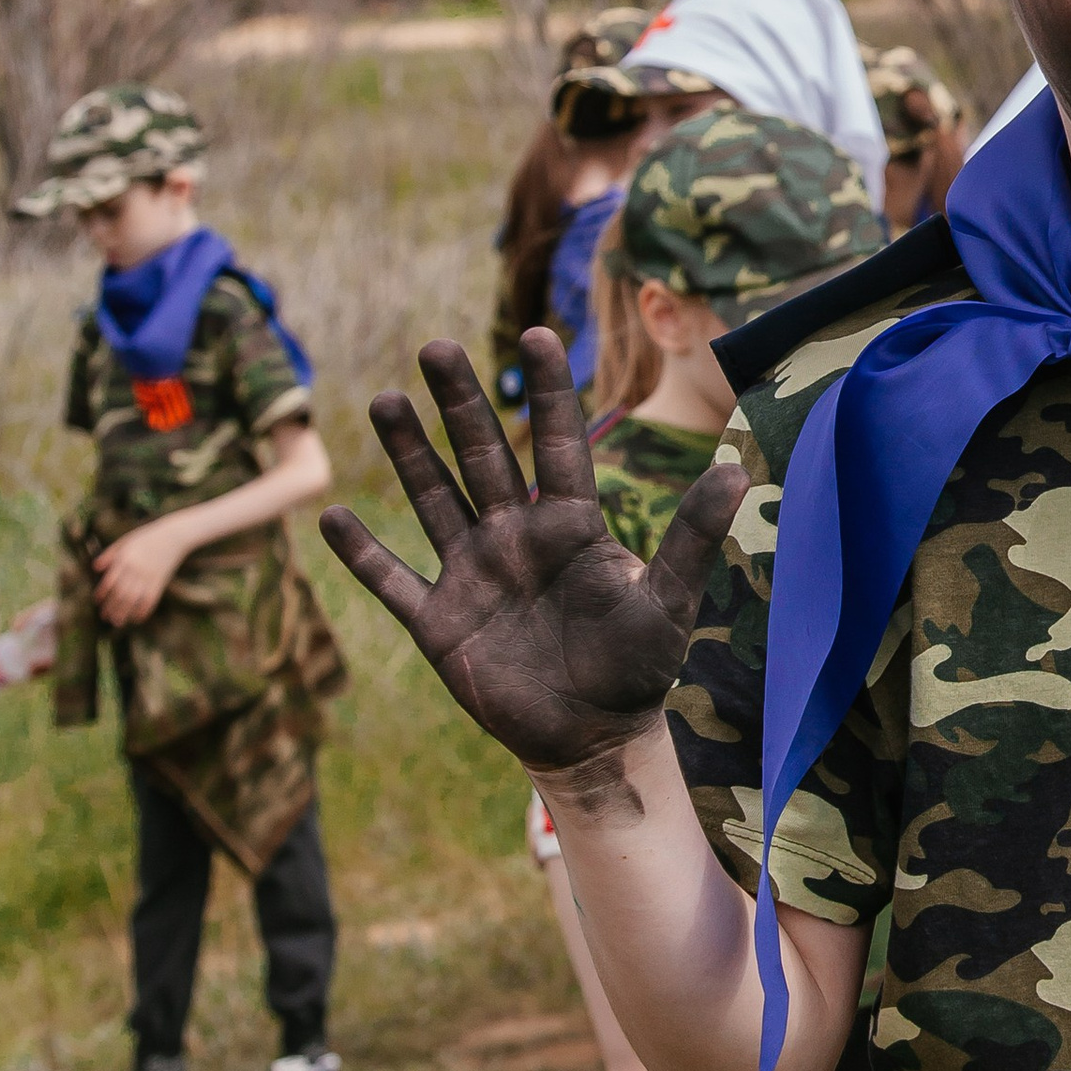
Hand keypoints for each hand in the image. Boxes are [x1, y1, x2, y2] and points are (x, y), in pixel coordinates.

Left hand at [95, 519, 194, 626]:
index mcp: (124, 558)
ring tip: (118, 622)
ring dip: (124, 612)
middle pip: (120, 592)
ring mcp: (148, 575)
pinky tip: (138, 618)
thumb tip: (95, 568)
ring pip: (133, 599)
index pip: (110, 580)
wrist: (173, 536)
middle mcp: (135, 569)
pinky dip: (144, 610)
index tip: (98, 602)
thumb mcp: (126, 540)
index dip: (103, 593)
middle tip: (105, 617)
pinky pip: (150, 599)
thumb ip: (110, 554)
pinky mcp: (160, 581)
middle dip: (112, 607)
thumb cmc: (147, 537)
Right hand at [320, 327, 746, 776]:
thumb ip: (693, 537)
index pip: (557, 442)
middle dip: (461, 403)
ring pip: (435, 500)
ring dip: (409, 455)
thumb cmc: (638, 668)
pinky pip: (393, 582)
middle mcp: (516, 537)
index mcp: (571, 524)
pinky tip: (330, 518)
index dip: (548, 391)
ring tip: (385, 401)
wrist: (595, 737)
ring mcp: (473, 575)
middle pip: (483, 456)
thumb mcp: (668, 601)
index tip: (536, 333)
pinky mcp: (440, 623)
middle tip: (438, 346)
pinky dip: (363, 555)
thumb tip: (740, 469)